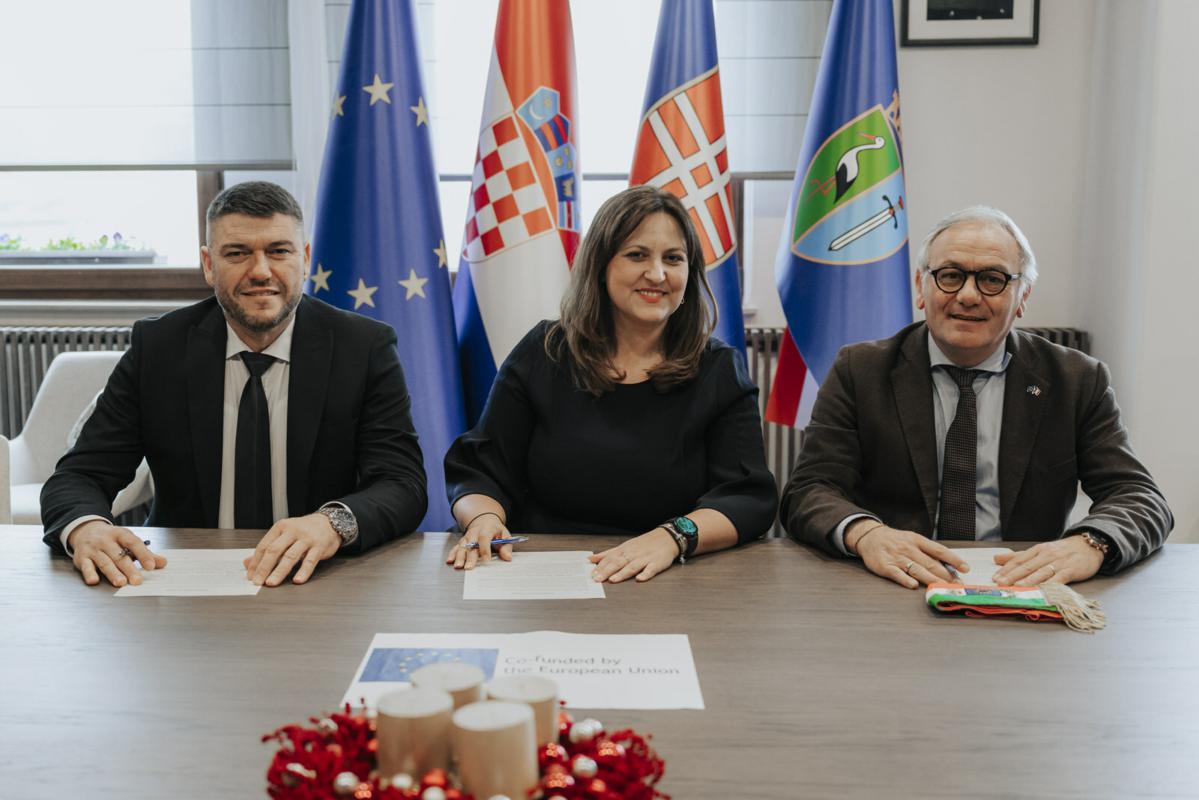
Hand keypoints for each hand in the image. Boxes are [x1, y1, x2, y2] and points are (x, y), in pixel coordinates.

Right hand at [67, 520, 166, 586]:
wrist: (85, 530)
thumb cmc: (111, 539)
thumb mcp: (128, 541)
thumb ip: (145, 553)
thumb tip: (162, 563)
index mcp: (120, 534)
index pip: (133, 543)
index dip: (143, 554)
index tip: (151, 566)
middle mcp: (106, 541)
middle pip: (119, 556)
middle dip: (129, 569)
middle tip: (137, 581)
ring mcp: (93, 549)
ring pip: (104, 562)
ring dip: (113, 573)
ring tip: (121, 583)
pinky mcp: (81, 558)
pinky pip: (86, 566)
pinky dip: (89, 573)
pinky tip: (94, 581)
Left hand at [244, 513, 341, 585]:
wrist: (329, 523)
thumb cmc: (304, 531)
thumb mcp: (284, 536)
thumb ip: (267, 549)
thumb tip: (247, 563)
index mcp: (281, 527)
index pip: (264, 546)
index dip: (256, 562)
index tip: (250, 576)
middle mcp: (293, 531)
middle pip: (275, 550)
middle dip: (264, 567)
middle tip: (257, 581)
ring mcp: (307, 538)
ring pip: (291, 556)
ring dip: (280, 571)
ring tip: (271, 583)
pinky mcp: (320, 546)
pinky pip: (310, 560)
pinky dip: (303, 571)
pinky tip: (297, 580)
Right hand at [446, 513, 513, 569]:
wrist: (485, 520)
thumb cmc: (495, 530)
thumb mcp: (505, 535)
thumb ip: (506, 547)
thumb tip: (508, 557)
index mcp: (487, 529)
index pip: (484, 538)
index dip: (485, 549)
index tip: (486, 560)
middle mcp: (475, 532)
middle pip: (471, 544)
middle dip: (470, 557)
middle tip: (469, 567)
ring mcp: (467, 536)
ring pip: (462, 546)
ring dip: (459, 556)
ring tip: (458, 566)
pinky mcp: (462, 541)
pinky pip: (456, 547)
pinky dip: (452, 553)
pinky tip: (450, 560)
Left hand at [588, 528, 678, 582]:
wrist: (666, 538)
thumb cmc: (643, 544)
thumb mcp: (624, 547)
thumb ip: (607, 554)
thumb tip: (591, 559)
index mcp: (624, 551)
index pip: (610, 559)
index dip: (600, 567)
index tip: (591, 574)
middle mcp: (633, 554)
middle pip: (618, 563)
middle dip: (607, 571)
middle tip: (597, 579)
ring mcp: (645, 559)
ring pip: (632, 567)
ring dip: (622, 573)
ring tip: (613, 580)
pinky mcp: (656, 563)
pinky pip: (651, 569)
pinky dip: (645, 574)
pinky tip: (640, 579)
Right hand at [848, 521, 968, 588]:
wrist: (870, 537)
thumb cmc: (895, 540)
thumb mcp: (912, 540)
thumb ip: (928, 552)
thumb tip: (949, 565)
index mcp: (917, 541)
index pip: (939, 550)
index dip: (953, 559)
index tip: (965, 568)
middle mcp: (909, 549)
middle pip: (930, 563)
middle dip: (946, 576)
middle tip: (957, 585)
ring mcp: (897, 558)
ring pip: (917, 570)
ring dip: (932, 580)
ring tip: (943, 588)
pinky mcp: (885, 566)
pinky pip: (897, 574)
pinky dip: (905, 580)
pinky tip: (914, 585)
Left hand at [992, 535, 1102, 585]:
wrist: (1089, 545)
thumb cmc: (1062, 550)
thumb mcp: (1040, 550)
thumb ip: (1019, 556)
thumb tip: (997, 559)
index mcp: (1037, 550)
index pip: (1018, 560)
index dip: (1006, 569)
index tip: (994, 578)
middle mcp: (1046, 555)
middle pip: (1026, 567)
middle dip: (1012, 576)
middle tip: (1000, 584)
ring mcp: (1059, 563)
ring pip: (1040, 572)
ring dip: (1028, 580)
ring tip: (1016, 587)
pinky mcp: (1071, 570)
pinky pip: (1059, 579)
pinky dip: (1050, 585)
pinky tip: (1043, 591)